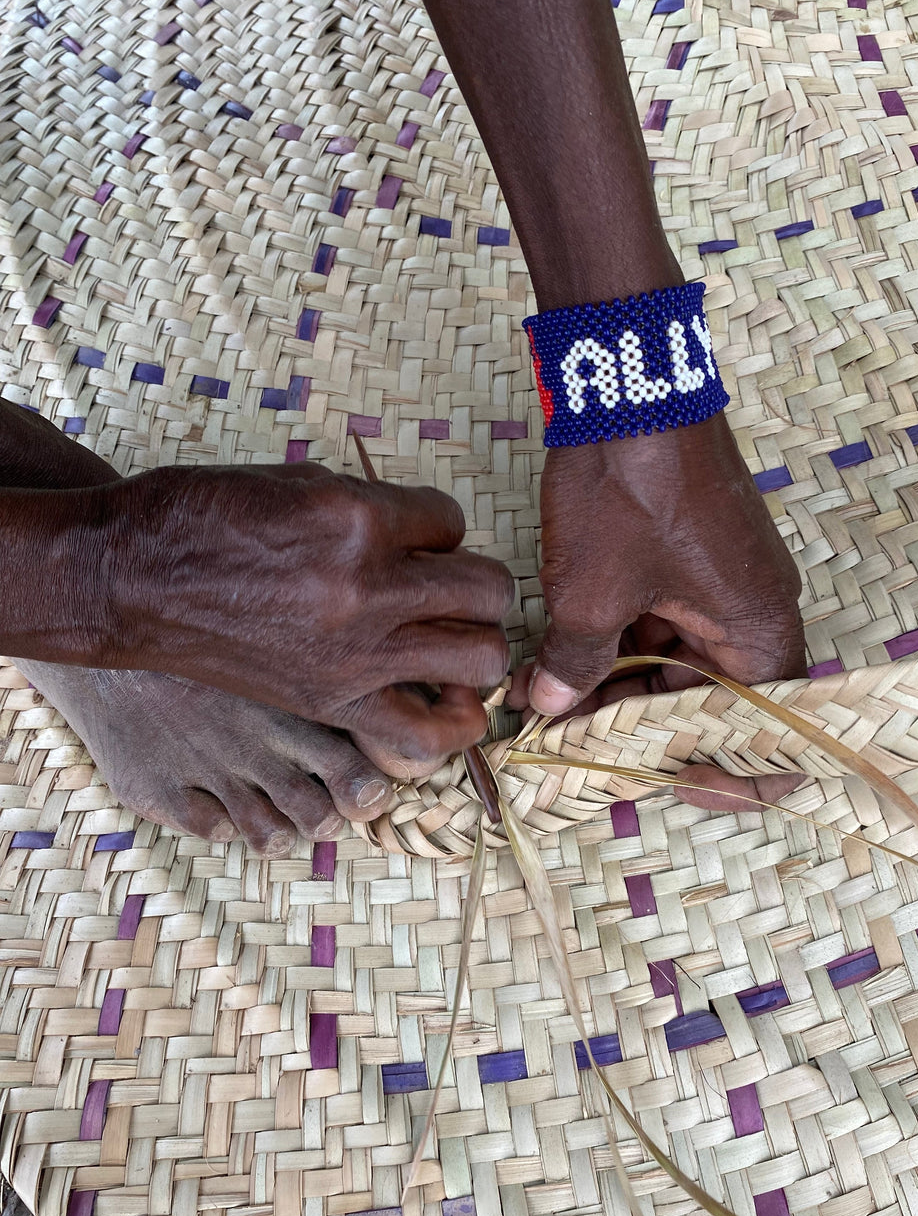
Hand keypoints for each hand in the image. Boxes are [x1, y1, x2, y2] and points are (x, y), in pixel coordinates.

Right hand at [100, 461, 514, 767]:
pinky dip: (455, 726)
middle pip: (488, 591)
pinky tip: (453, 706)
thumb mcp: (297, 481)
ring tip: (456, 641)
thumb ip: (371, 506)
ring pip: (483, 658)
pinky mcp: (332, 703)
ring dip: (480, 645)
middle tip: (453, 589)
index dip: (439, 528)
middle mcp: (368, 587)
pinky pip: (426, 734)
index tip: (413, 539)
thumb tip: (425, 534)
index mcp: (358, 518)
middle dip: (480, 585)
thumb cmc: (203, 518)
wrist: (130, 580)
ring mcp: (354, 653)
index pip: (453, 522)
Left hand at [510, 413, 804, 809]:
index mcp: (758, 629)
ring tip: (544, 701)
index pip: (771, 729)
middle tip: (573, 743)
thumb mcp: (591, 591)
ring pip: (675, 661)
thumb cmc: (629, 486)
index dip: (732, 769)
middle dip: (639, 724)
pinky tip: (554, 656)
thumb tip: (553, 708)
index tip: (671, 782)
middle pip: (709, 699)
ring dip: (615, 684)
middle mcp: (753, 609)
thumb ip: (576, 661)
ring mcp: (720, 580)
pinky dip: (614, 641)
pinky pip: (660, 619)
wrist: (626, 377)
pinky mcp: (688, 556)